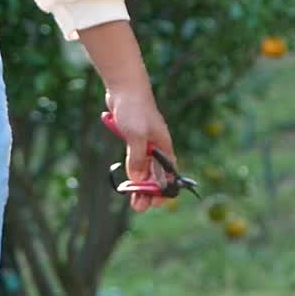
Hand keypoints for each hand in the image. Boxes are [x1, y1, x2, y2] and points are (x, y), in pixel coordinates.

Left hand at [105, 89, 174, 211]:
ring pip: (145, 171)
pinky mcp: (134, 140)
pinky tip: (129, 182)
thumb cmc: (135, 110)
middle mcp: (157, 148)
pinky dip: (134, 172)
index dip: (163, 190)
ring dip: (140, 186)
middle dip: (149, 193)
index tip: (154, 203)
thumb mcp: (137, 136)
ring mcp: (146, 144)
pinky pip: (136, 161)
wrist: (125, 88)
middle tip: (139, 207)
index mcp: (164, 147)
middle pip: (157, 176)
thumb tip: (137, 179)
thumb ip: (137, 158)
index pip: (168, 174)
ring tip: (133, 200)